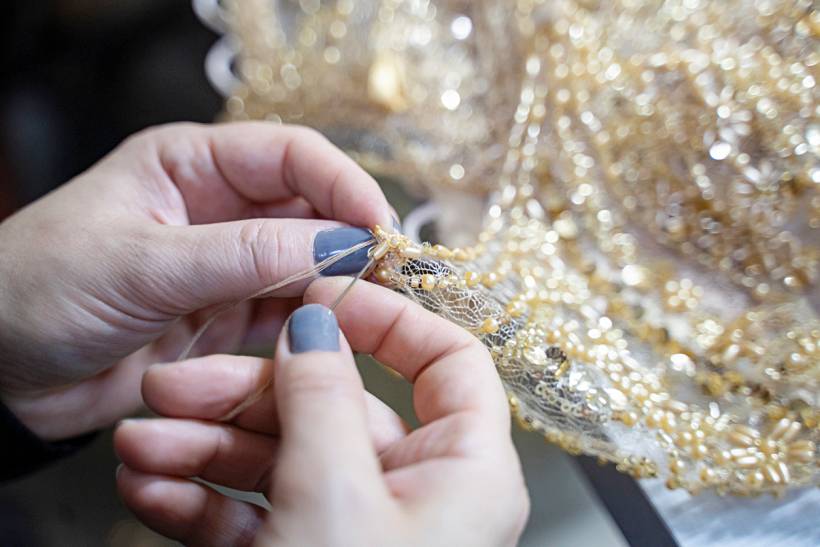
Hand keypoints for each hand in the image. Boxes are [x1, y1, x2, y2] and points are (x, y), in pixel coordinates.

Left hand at [0, 122, 393, 439]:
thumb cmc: (36, 292)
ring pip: (304, 265)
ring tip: (372, 311)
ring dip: (337, 286)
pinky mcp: (224, 317)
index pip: (290, 155)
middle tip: (391, 277)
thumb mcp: (142, 264)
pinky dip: (311, 324)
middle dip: (350, 239)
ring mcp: (224, 265)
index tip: (379, 227)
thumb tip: (342, 242)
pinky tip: (333, 337)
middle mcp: (216, 207)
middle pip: (308, 210)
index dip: (343, 185)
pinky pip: (285, 313)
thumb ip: (245, 254)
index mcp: (189, 163)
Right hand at [114, 279, 528, 546]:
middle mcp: (418, 495)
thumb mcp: (336, 494)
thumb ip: (325, 396)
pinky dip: (206, 502)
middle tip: (177, 382)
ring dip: (208, 449)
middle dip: (249, 394)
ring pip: (285, 460)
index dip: (389, 318)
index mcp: (466, 471)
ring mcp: (357, 530)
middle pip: (338, 408)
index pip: (448, 362)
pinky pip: (259, 515)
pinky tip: (151, 490)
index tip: (322, 293)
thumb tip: (317, 320)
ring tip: (141, 443)